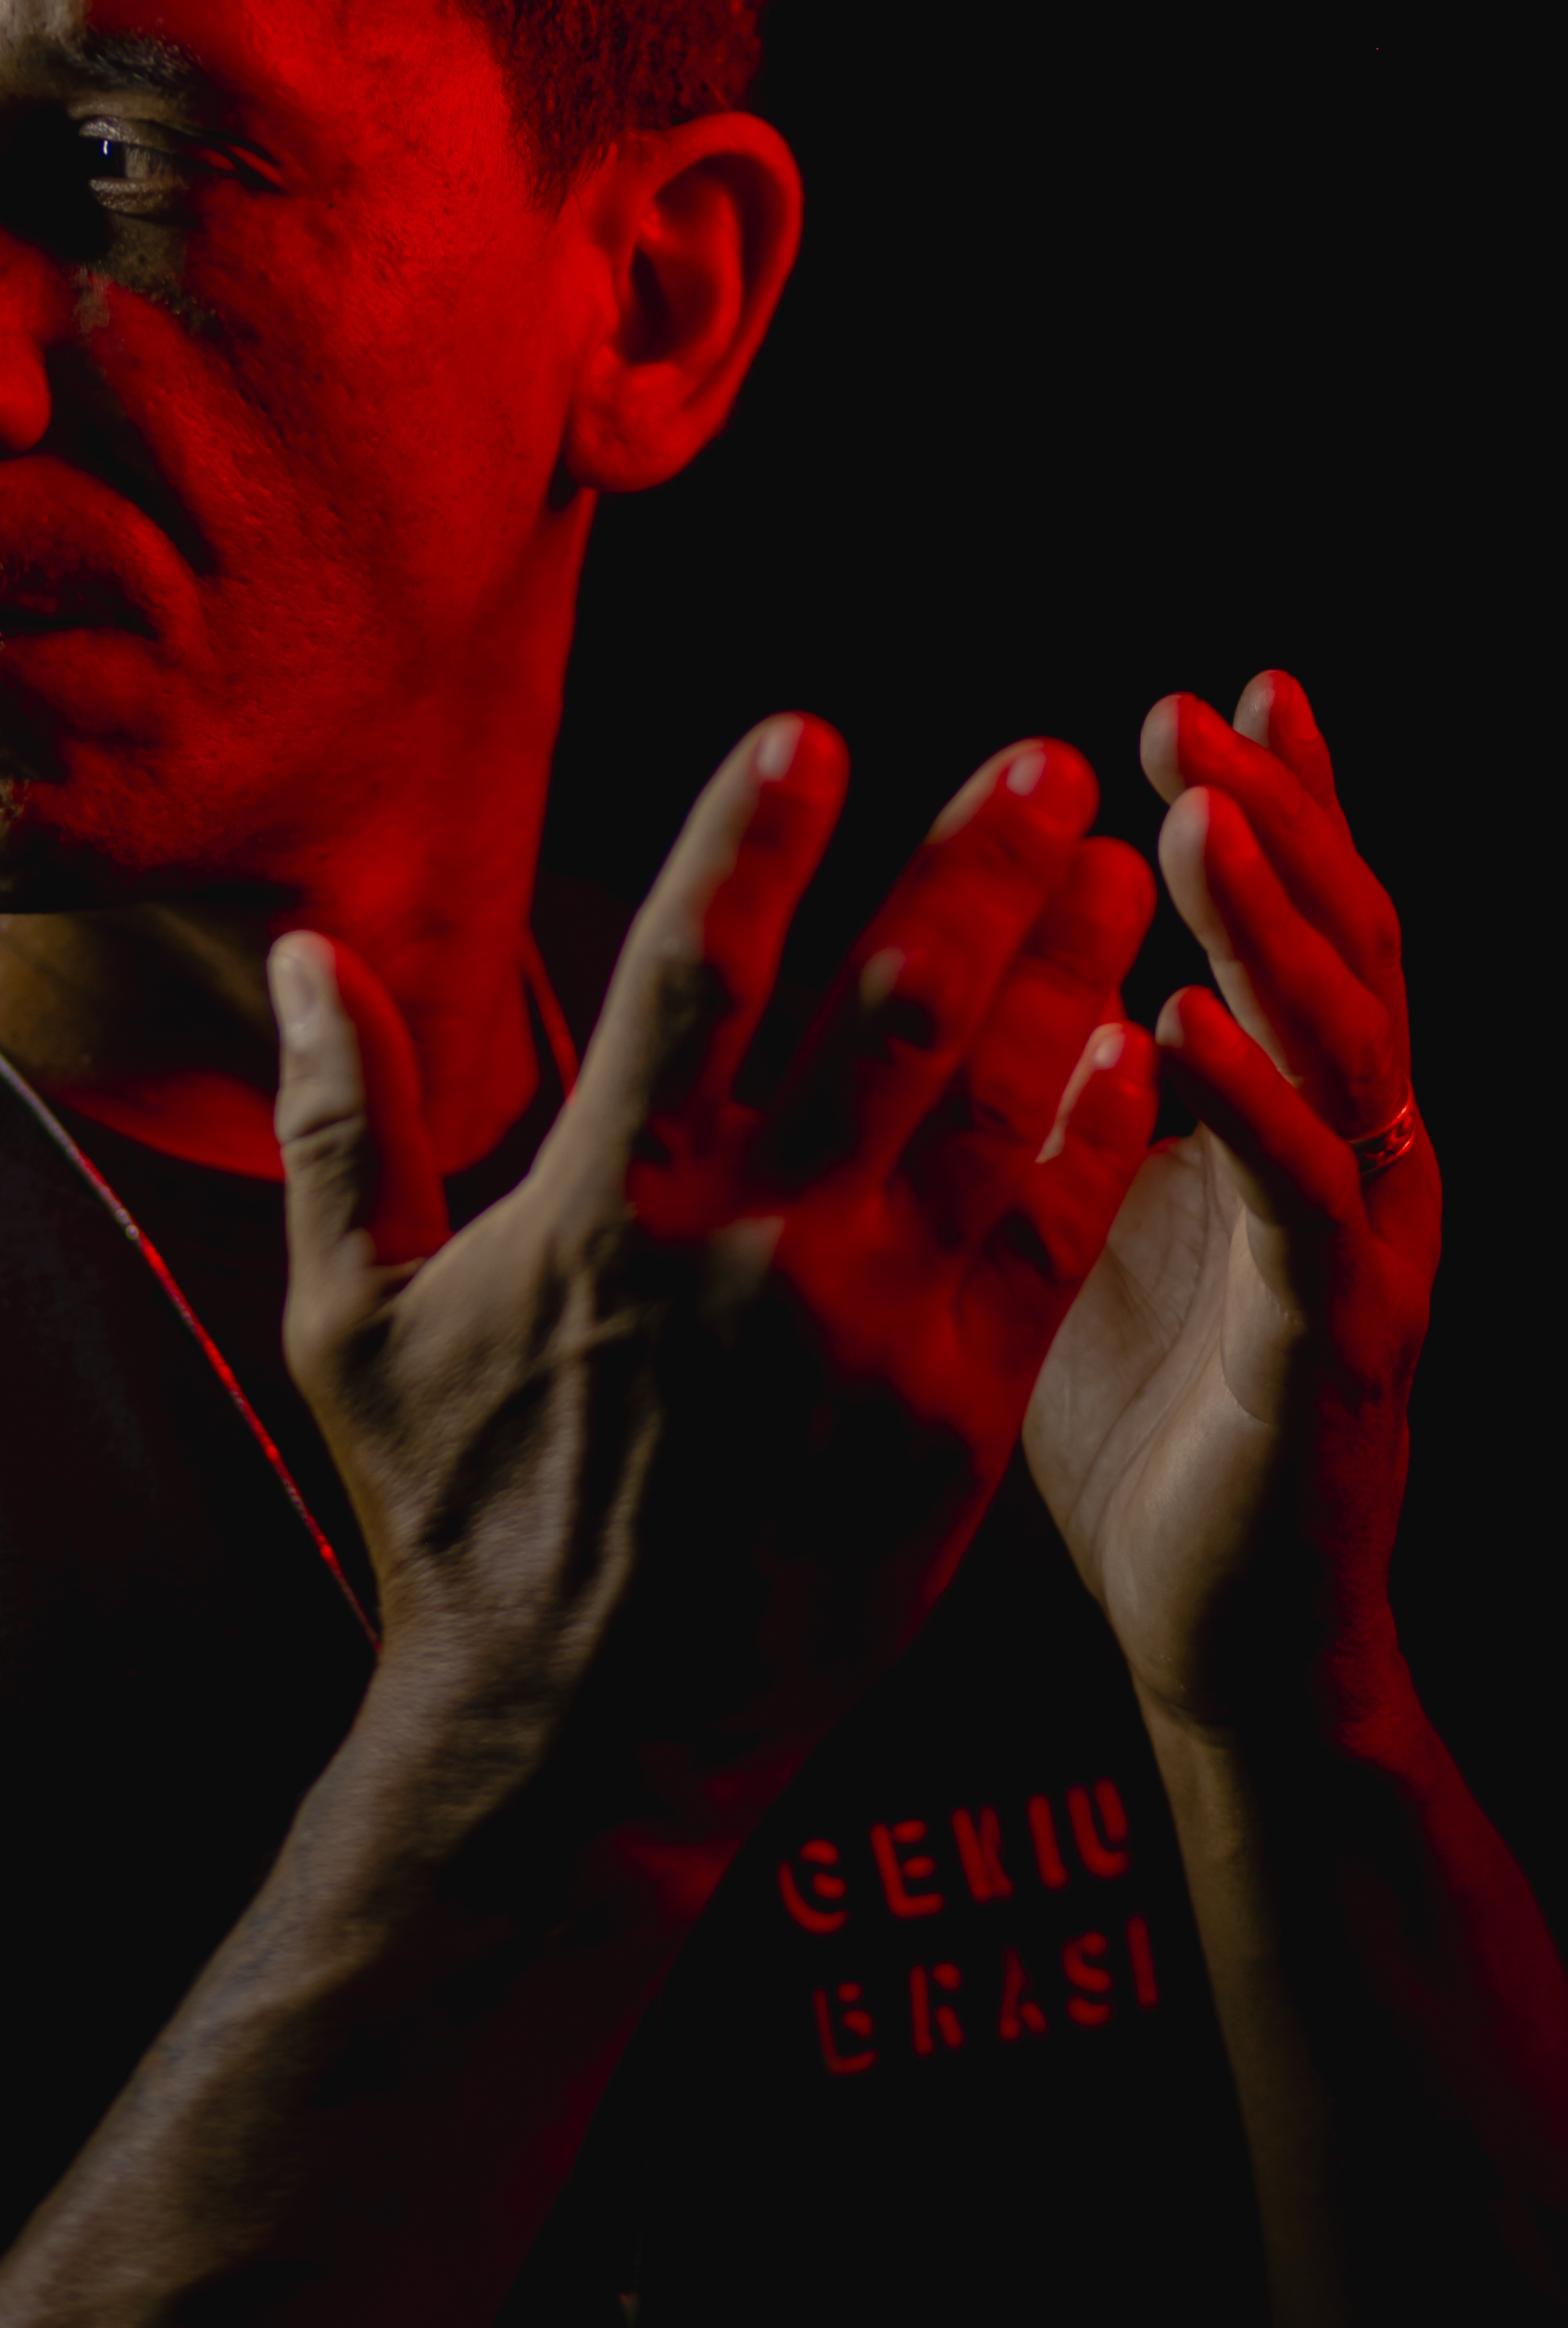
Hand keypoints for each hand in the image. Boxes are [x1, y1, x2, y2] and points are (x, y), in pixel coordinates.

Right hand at [269, 717, 1160, 1875]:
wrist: (573, 1748)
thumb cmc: (451, 1522)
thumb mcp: (350, 1319)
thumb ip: (340, 1121)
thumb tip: (305, 952)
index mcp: (605, 1207)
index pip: (692, 973)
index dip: (755, 839)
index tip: (812, 732)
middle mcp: (750, 1250)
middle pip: (889, 1008)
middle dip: (974, 864)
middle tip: (1046, 761)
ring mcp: (866, 1339)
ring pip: (992, 1111)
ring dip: (1065, 973)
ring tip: (1121, 869)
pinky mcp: (951, 1428)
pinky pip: (1043, 1254)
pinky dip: (1092, 1144)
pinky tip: (1138, 1053)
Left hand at [1024, 672, 1438, 1736]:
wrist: (1227, 1628)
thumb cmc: (1136, 1409)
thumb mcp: (1084, 1209)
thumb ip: (1059, 1088)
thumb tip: (965, 964)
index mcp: (1289, 1108)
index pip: (1287, 924)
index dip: (1264, 809)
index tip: (1200, 699)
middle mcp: (1349, 1149)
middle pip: (1336, 943)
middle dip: (1275, 822)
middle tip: (1193, 720)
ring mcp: (1361, 1241)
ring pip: (1343, 1046)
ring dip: (1270, 928)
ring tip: (1198, 825)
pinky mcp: (1337, 1347)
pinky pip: (1308, 1204)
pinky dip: (1252, 1105)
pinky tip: (1182, 1024)